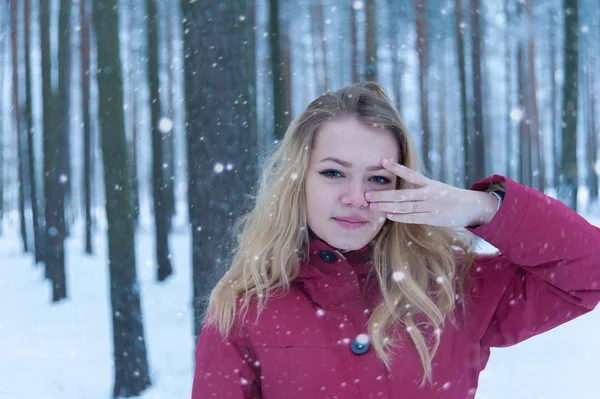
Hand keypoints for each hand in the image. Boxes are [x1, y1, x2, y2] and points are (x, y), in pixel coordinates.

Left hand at [365, 159, 498, 226]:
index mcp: (429, 183)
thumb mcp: (436, 187)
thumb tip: (399, 189)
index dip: (396, 168)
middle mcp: (428, 194)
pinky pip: (413, 218)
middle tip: (368, 194)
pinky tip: (388, 215)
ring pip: (405, 207)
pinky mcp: (432, 218)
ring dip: (387, 206)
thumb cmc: (449, 197)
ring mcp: (430, 207)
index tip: (383, 161)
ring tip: (373, 205)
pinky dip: (400, 217)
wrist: (471, 207)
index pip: (410, 174)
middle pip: (402, 194)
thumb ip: (419, 188)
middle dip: (383, 194)